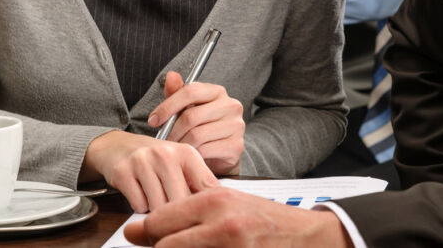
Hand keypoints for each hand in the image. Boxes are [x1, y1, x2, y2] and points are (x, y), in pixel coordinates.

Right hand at [81, 130, 217, 212]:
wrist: (117, 146)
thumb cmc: (154, 159)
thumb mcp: (180, 163)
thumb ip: (198, 182)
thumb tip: (216, 208)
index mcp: (187, 153)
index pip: (206, 187)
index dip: (205, 205)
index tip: (204, 215)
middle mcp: (166, 154)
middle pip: (181, 201)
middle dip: (177, 212)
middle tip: (173, 211)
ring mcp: (143, 161)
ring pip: (159, 206)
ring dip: (156, 210)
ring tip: (155, 197)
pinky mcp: (123, 172)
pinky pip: (138, 205)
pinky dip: (139, 206)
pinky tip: (139, 193)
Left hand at [123, 187, 350, 246]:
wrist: (304, 235)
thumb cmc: (263, 218)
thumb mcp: (228, 202)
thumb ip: (190, 210)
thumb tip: (146, 225)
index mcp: (214, 200)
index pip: (159, 219)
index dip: (144, 232)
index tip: (137, 234)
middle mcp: (220, 224)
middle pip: (163, 244)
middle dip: (156, 247)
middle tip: (157, 245)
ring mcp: (229, 247)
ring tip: (187, 244)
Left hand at [148, 71, 245, 174]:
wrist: (220, 155)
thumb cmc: (201, 128)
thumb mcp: (187, 109)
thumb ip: (177, 93)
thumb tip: (171, 75)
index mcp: (218, 91)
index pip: (190, 92)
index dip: (168, 106)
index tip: (153, 120)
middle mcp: (231, 105)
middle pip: (191, 116)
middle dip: (172, 131)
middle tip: (164, 140)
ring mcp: (236, 126)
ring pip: (197, 135)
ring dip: (181, 144)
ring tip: (176, 148)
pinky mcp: (236, 146)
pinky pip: (205, 150)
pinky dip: (192, 155)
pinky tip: (189, 155)